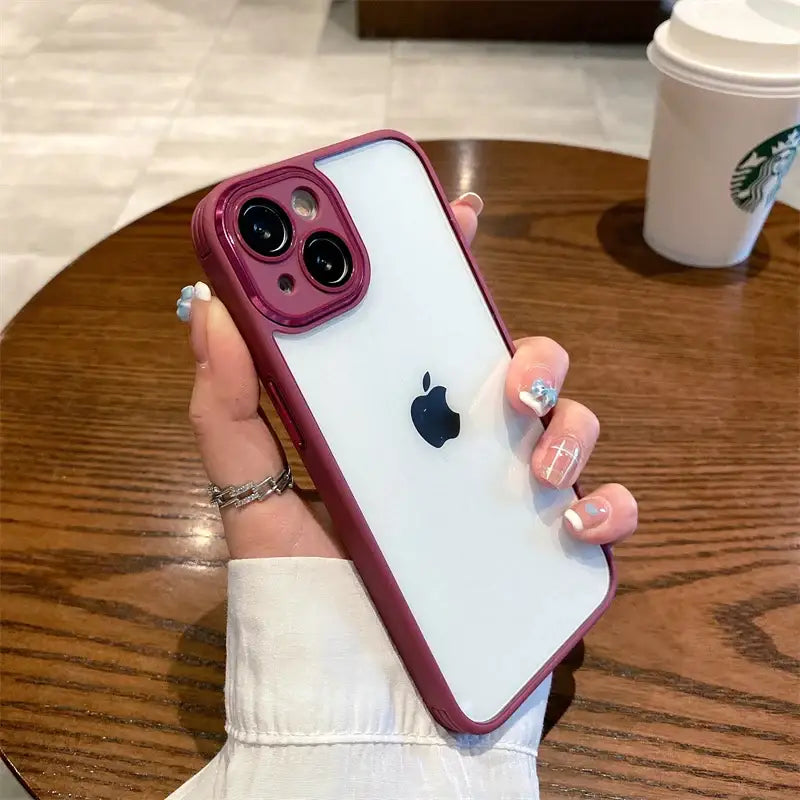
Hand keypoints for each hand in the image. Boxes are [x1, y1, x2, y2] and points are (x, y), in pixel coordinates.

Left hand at [179, 194, 636, 558]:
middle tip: (506, 374)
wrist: (360, 712)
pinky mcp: (548, 554)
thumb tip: (213, 310)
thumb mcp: (255, 502)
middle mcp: (459, 451)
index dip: (444, 265)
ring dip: (569, 425)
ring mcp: (510, 499)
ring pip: (571, 423)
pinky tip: (572, 524)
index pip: (426, 331)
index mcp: (395, 425)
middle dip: (528, 351)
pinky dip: (607, 506)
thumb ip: (227, 411)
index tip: (455, 214)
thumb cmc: (309, 600)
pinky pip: (607, 512)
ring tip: (534, 464)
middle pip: (516, 364)